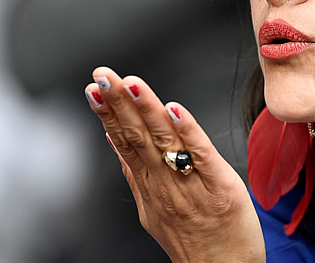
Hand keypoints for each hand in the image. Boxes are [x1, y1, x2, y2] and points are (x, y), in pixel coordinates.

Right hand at [87, 67, 264, 262]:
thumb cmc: (194, 238)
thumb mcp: (153, 208)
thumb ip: (135, 172)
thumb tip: (112, 138)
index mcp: (149, 185)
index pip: (123, 141)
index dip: (107, 113)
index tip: (93, 87)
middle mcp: (165, 185)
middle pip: (137, 138)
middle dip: (118, 103)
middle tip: (103, 76)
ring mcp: (191, 186)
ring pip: (165, 141)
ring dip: (146, 109)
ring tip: (131, 84)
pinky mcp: (221, 189)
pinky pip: (202, 156)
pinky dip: (188, 131)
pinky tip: (175, 109)